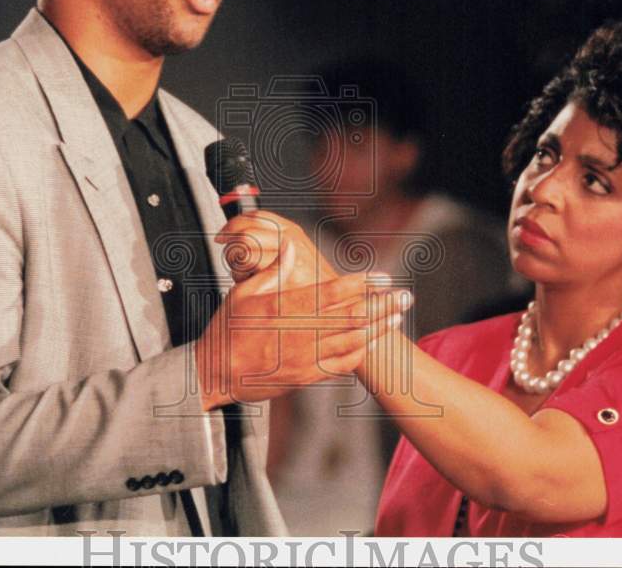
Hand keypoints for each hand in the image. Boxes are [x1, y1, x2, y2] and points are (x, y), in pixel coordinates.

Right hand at [196, 241, 411, 409]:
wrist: (215, 373)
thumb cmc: (227, 330)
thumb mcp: (243, 292)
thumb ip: (272, 270)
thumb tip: (289, 246)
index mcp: (287, 306)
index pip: (333, 291)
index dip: (363, 283)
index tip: (382, 276)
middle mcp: (301, 331)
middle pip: (353, 315)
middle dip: (383, 304)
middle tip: (406, 295)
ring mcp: (306, 356)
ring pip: (353, 340)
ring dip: (379, 328)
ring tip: (398, 316)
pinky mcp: (306, 376)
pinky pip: (341, 365)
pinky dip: (361, 352)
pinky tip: (373, 343)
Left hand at [215, 210, 337, 287]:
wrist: (337, 306)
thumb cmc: (313, 285)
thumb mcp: (299, 253)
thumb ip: (272, 240)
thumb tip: (238, 232)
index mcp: (291, 231)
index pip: (254, 217)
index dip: (232, 224)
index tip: (222, 236)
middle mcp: (288, 241)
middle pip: (244, 233)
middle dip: (232, 248)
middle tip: (235, 261)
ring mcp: (285, 259)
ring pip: (242, 253)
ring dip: (238, 268)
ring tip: (252, 278)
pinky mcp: (280, 278)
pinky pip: (246, 275)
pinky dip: (244, 282)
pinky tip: (256, 288)